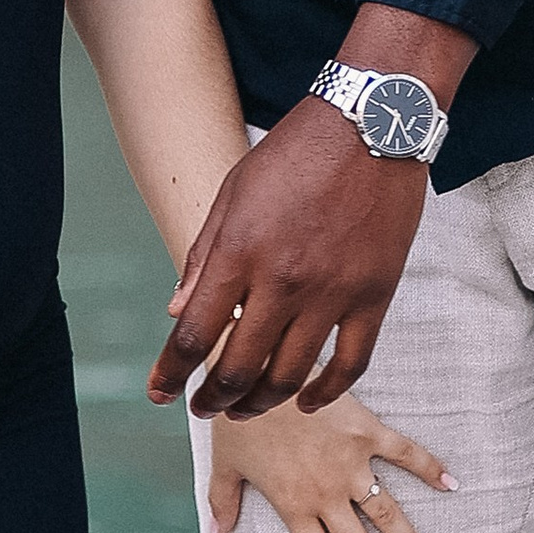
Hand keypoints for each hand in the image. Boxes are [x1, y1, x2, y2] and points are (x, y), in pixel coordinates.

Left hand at [151, 98, 428, 417]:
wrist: (373, 123)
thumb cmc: (297, 153)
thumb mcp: (233, 193)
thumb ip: (204, 256)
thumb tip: (177, 310)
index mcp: (240, 252)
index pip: (194, 334)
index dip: (171, 372)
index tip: (159, 393)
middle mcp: (283, 280)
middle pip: (239, 366)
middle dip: (212, 398)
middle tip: (203, 407)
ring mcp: (333, 292)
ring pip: (290, 375)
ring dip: (260, 403)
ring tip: (243, 409)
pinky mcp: (374, 295)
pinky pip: (350, 364)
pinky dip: (326, 393)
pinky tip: (305, 403)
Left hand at [206, 394, 452, 532]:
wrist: (256, 368)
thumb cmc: (237, 417)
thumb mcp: (224, 464)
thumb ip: (223, 502)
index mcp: (293, 505)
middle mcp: (326, 491)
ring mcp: (350, 461)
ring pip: (387, 513)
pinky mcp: (366, 430)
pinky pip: (404, 452)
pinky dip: (429, 468)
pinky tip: (453, 486)